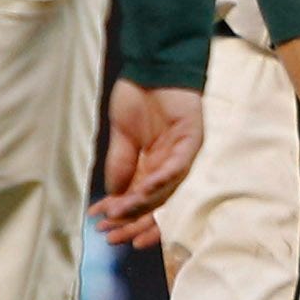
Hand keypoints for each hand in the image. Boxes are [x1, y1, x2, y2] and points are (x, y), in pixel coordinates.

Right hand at [92, 80, 204, 247]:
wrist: (152, 66)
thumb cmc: (139, 96)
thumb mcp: (122, 136)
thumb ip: (121, 164)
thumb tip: (114, 196)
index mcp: (154, 165)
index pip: (143, 200)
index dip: (127, 218)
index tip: (106, 231)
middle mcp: (171, 165)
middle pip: (155, 202)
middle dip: (133, 219)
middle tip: (112, 233)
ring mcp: (183, 154)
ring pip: (166, 189)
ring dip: (142, 202)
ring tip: (120, 212)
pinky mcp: (192, 140)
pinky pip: (178, 166)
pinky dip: (161, 179)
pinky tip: (143, 188)